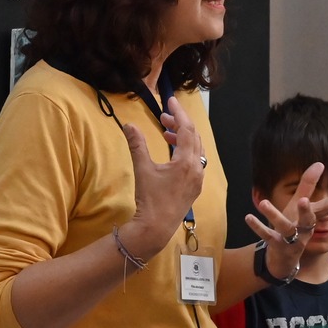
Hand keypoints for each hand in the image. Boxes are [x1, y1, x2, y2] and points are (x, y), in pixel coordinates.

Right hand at [118, 106, 204, 254]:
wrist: (156, 227)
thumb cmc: (150, 199)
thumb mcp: (142, 169)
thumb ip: (137, 145)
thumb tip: (128, 125)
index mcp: (186, 162)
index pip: (186, 129)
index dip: (178, 112)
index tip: (170, 100)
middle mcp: (197, 169)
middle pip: (194, 137)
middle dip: (180, 124)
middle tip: (164, 116)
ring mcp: (198, 178)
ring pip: (197, 149)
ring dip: (183, 138)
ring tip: (166, 133)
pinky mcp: (196, 186)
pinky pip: (196, 161)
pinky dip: (186, 151)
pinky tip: (173, 152)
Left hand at [243, 162, 327, 279]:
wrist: (283, 259)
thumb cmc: (294, 227)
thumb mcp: (300, 206)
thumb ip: (309, 185)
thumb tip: (320, 163)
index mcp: (310, 218)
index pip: (326, 209)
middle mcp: (303, 230)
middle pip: (308, 221)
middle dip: (306, 211)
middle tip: (303, 201)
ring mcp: (290, 240)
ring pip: (285, 228)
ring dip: (275, 216)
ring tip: (265, 203)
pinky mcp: (276, 246)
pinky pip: (266, 236)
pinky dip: (258, 227)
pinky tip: (248, 217)